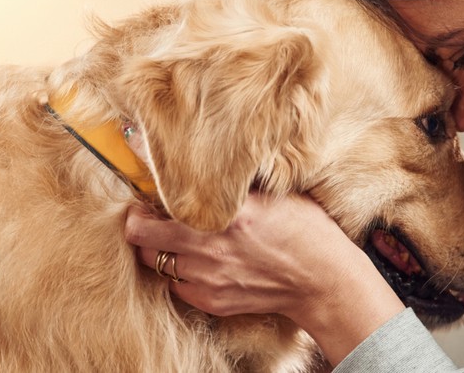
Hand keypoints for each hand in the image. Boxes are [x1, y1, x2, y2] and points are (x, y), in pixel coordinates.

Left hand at [123, 193, 404, 364]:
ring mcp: (209, 277)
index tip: (143, 178)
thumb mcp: (276, 194)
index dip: (147, 186)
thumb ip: (237, 184)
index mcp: (230, 212)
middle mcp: (212, 247)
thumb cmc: (307, 231)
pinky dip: (179, 271)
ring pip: (154, 260)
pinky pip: (175, 284)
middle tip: (148, 210)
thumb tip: (205, 164)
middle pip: (142, 233)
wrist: (323, 281)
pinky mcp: (211, 300)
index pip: (165, 197)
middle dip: (140, 220)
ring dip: (159, 246)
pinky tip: (197, 260)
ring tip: (175, 235)